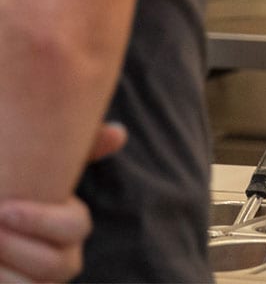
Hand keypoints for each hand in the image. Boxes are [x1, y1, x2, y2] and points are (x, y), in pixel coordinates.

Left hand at [0, 122, 126, 283]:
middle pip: (56, 264)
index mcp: (73, 228)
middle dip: (20, 248)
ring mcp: (43, 283)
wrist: (2, 223)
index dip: (41, 221)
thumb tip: (118, 133)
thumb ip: (83, 150)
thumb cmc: (21, 194)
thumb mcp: (47, 172)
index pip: (75, 227)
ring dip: (7, 271)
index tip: (6, 209)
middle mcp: (64, 260)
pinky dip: (2, 282)